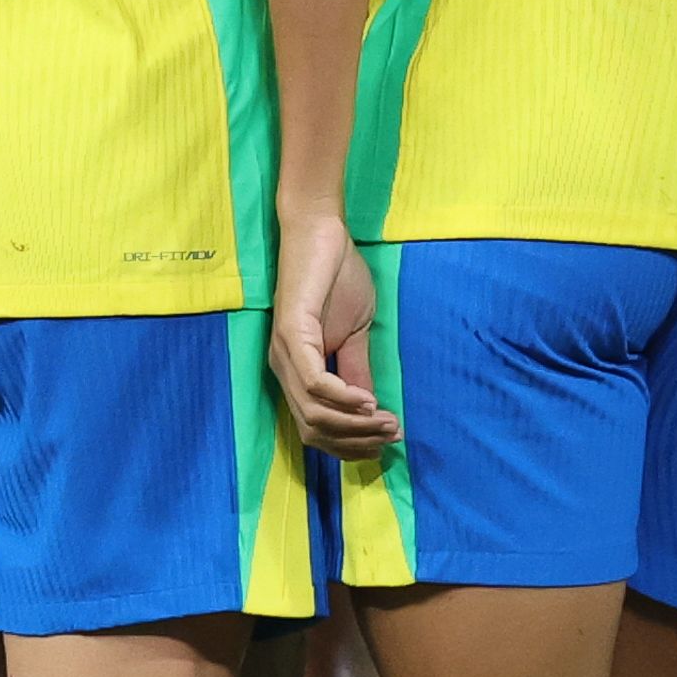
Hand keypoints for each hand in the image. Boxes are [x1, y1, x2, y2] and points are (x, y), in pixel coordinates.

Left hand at [270, 211, 398, 455]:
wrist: (323, 232)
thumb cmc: (337, 277)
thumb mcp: (355, 334)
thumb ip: (357, 371)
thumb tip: (371, 410)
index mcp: (297, 372)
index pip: (317, 428)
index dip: (351, 444)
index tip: (389, 439)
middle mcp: (284, 369)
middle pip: (314, 430)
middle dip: (356, 442)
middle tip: (392, 435)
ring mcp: (284, 353)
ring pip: (313, 414)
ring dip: (354, 425)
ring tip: (387, 421)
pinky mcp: (291, 334)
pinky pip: (313, 383)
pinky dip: (341, 398)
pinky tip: (367, 400)